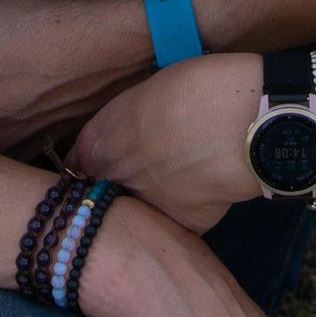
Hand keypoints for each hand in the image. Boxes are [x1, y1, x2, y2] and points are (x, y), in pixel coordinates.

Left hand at [69, 55, 260, 233]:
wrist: (239, 121)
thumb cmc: (195, 89)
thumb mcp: (144, 96)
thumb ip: (125, 123)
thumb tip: (131, 136)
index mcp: (96, 143)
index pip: (76, 166)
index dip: (94, 165)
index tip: (109, 162)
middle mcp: (112, 180)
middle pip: (104, 193)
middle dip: (119, 186)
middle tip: (151, 169)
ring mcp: (144, 208)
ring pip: (140, 213)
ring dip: (152, 202)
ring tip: (182, 178)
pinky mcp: (178, 226)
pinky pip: (177, 224)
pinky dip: (190, 209)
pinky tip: (207, 188)